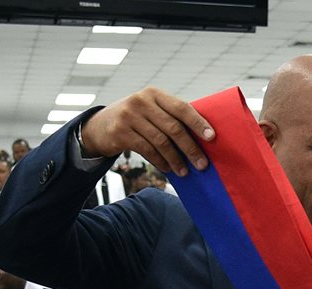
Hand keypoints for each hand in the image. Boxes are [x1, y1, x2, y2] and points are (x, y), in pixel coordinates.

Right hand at [80, 87, 214, 177]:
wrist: (99, 125)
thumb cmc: (136, 120)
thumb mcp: (151, 111)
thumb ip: (171, 117)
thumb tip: (202, 139)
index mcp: (154, 94)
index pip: (181, 107)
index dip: (198, 123)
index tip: (212, 137)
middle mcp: (141, 101)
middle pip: (173, 127)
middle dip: (190, 148)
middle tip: (202, 164)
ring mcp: (129, 116)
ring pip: (161, 141)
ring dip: (176, 159)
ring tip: (185, 171)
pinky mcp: (120, 132)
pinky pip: (147, 150)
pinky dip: (160, 161)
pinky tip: (168, 169)